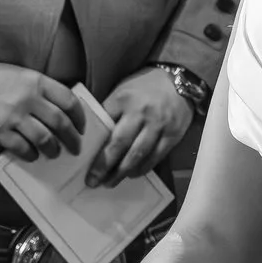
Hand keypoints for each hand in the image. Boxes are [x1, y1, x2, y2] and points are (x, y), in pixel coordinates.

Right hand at [0, 62, 84, 160]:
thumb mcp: (21, 75)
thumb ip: (40, 90)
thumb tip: (61, 110)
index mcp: (36, 82)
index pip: (69, 101)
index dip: (79, 118)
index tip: (81, 128)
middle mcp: (28, 98)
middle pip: (61, 123)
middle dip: (72, 139)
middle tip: (75, 148)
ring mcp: (14, 116)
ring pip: (45, 139)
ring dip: (53, 149)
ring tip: (53, 153)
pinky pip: (23, 148)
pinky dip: (31, 155)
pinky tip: (32, 155)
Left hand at [88, 68, 193, 185]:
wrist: (180, 80)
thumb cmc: (145, 87)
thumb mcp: (122, 90)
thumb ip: (110, 110)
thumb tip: (94, 136)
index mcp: (123, 99)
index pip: (103, 125)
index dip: (92, 146)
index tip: (82, 160)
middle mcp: (141, 112)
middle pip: (119, 144)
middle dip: (104, 165)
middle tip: (93, 181)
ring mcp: (158, 124)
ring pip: (138, 154)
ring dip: (122, 172)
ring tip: (110, 182)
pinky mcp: (172, 134)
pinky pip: (155, 156)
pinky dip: (143, 168)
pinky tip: (132, 174)